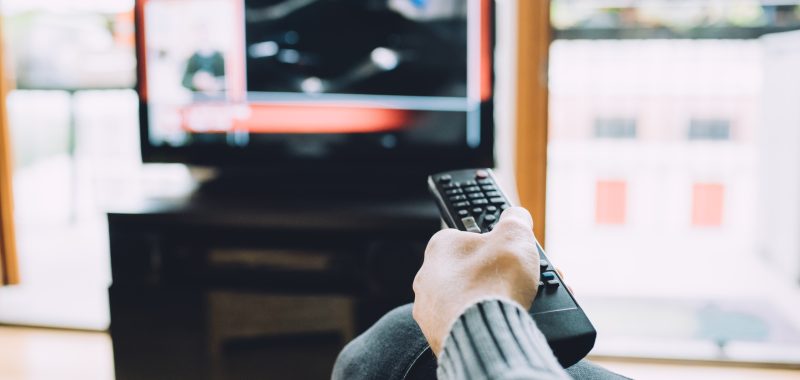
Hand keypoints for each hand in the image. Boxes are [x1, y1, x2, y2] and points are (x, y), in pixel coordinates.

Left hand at [412, 207, 539, 355]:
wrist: (485, 334)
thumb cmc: (494, 283)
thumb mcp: (515, 236)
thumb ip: (515, 220)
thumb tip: (516, 216)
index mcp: (440, 247)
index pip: (468, 238)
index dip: (495, 245)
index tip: (512, 254)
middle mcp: (427, 277)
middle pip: (469, 271)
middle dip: (496, 275)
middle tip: (520, 281)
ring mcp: (430, 309)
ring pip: (466, 300)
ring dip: (489, 300)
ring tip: (515, 304)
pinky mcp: (437, 335)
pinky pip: (464, 325)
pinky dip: (482, 323)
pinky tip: (499, 323)